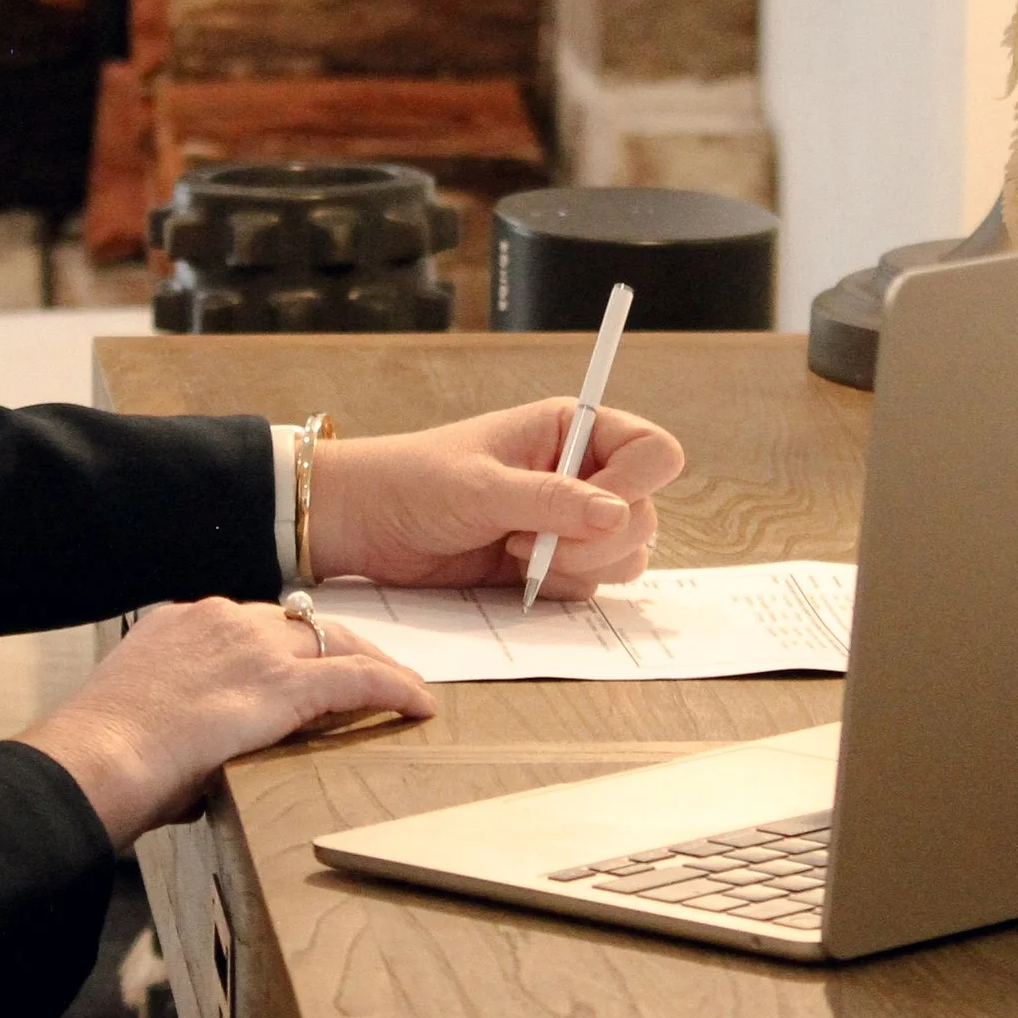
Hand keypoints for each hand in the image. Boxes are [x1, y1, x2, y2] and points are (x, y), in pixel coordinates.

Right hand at [25, 596, 430, 850]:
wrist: (93, 761)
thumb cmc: (102, 761)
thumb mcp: (142, 719)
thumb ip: (180, 720)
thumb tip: (202, 761)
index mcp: (180, 624)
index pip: (252, 627)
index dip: (286, 650)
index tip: (302, 670)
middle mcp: (221, 620)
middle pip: (301, 625)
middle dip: (338, 649)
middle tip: (369, 674)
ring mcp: (254, 646)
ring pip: (335, 643)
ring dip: (371, 666)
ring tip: (401, 689)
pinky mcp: (282, 683)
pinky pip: (356, 678)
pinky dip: (393, 688)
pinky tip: (418, 705)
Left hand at [305, 401, 684, 600]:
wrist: (364, 524)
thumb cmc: (413, 482)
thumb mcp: (481, 487)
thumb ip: (552, 501)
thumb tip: (620, 514)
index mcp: (572, 430)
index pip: (653, 452)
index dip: (636, 484)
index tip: (594, 509)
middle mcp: (582, 472)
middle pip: (646, 513)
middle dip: (598, 542)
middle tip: (535, 545)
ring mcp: (569, 521)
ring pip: (627, 555)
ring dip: (582, 567)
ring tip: (518, 556)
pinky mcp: (551, 562)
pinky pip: (591, 585)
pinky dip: (562, 588)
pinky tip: (515, 576)